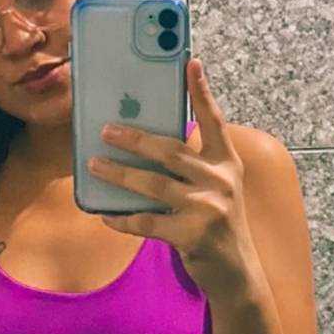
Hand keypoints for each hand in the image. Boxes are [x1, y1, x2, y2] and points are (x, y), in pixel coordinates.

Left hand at [87, 58, 261, 298]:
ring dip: (120, 174)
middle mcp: (221, 180)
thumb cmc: (218, 222)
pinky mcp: (192, 235)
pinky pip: (147, 221)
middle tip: (106, 130)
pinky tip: (106, 214)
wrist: (237, 271)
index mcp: (227, 162)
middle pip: (171, 151)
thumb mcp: (215, 188)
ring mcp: (208, 207)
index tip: (190, 62)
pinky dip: (123, 218)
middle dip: (135, 139)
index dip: (202, 91)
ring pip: (153, 184)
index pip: (214, 120)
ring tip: (95, 165)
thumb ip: (190, 166)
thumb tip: (144, 144)